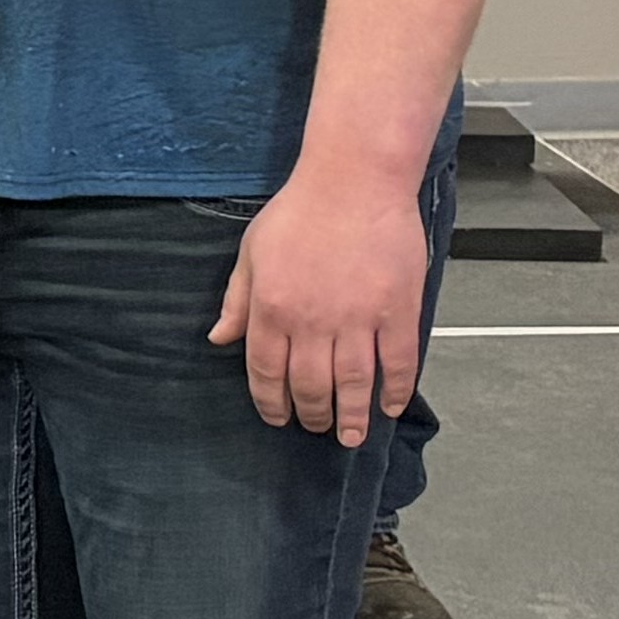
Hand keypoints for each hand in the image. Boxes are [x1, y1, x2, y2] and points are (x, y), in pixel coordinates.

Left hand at [209, 157, 429, 442]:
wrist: (354, 182)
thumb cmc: (300, 211)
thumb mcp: (252, 252)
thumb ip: (237, 301)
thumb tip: (220, 339)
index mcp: (272, 307)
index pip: (266, 371)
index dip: (270, 401)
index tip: (276, 417)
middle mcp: (313, 319)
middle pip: (311, 384)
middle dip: (311, 413)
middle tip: (314, 427)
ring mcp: (358, 317)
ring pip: (354, 383)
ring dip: (351, 416)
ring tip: (349, 436)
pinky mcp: (398, 309)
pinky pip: (398, 362)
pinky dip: (395, 390)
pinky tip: (389, 407)